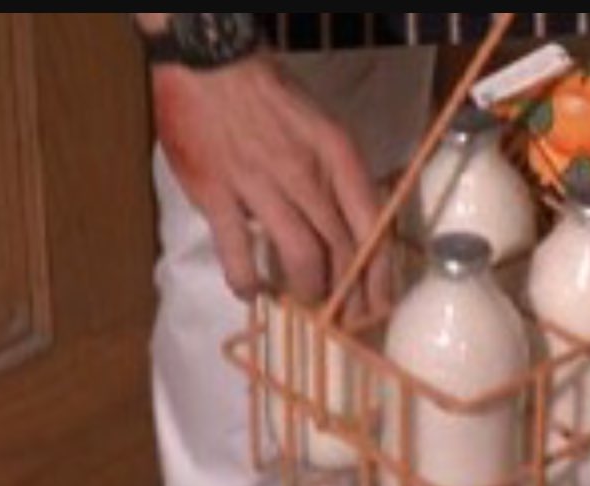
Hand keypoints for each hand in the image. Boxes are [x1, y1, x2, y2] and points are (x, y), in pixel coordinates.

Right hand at [152, 52, 388, 313]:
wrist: (211, 66)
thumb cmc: (271, 99)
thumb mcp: (323, 130)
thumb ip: (340, 177)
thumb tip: (356, 229)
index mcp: (338, 155)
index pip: (373, 227)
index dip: (379, 274)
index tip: (377, 305)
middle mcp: (306, 173)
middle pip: (342, 250)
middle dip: (347, 293)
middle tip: (341, 315)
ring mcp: (260, 185)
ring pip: (301, 257)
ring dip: (307, 290)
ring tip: (303, 302)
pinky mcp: (216, 194)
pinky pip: (238, 251)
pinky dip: (246, 281)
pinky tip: (250, 292)